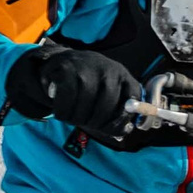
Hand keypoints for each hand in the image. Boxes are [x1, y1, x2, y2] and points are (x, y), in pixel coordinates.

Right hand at [5, 41, 136, 134]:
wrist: (60, 61)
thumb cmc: (87, 84)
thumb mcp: (107, 92)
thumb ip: (117, 113)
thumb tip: (124, 132)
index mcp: (122, 75)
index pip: (133, 99)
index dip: (124, 119)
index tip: (114, 127)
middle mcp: (108, 69)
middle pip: (106, 108)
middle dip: (95, 123)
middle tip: (86, 124)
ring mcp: (87, 68)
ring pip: (85, 106)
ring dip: (76, 120)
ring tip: (72, 118)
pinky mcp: (67, 70)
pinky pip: (67, 101)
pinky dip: (62, 113)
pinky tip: (61, 112)